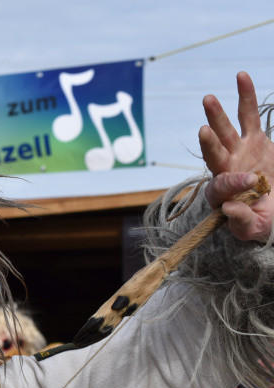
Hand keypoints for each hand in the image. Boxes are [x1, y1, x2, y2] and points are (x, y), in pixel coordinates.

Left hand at [199, 72, 273, 240]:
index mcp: (221, 192)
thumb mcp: (252, 228)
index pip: (223, 184)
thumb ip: (240, 221)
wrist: (269, 209)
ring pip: (225, 131)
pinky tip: (242, 76)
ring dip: (217, 115)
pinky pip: (248, 115)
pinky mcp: (253, 139)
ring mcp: (237, 151)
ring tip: (207, 98)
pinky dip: (245, 96)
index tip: (251, 180)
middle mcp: (224, 168)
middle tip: (203, 131)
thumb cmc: (258, 221)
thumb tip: (228, 207)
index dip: (235, 182)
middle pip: (213, 153)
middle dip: (208, 143)